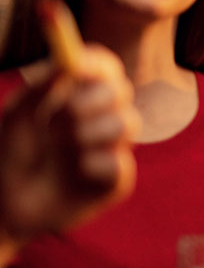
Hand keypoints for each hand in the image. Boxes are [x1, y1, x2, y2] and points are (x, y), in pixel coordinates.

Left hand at [0, 46, 138, 251]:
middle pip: (122, 90)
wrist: (5, 207)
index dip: (96, 63)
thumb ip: (41, 88)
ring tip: (59, 150)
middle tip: (60, 117)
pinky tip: (72, 177)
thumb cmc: (9, 157)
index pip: (104, 68)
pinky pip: (119, 163)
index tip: (77, 66)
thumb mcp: (17, 117)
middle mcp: (101, 119)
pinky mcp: (118, 180)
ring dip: (88, 133)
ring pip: (127, 123)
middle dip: (92, 100)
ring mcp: (113, 148)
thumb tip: (67, 61)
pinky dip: (91, 166)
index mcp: (80, 97)